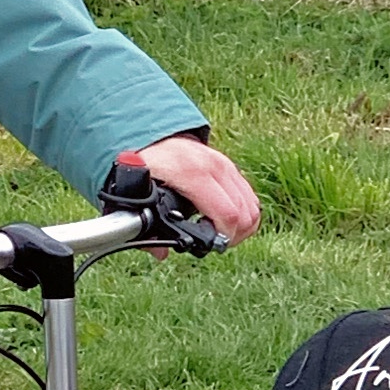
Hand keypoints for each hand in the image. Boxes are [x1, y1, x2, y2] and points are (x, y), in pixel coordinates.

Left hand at [127, 134, 257, 237]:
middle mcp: (214, 166)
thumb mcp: (137, 192)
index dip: (223, 237)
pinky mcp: (230, 167)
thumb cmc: (146, 165)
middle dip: (232, 236)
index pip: (227, 213)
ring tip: (220, 234)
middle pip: (244, 214)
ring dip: (242, 228)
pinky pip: (250, 198)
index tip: (208, 245)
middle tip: (214, 243)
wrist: (154, 136)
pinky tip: (226, 221)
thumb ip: (145, 225)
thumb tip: (160, 252)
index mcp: (192, 173)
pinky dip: (244, 215)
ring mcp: (225, 165)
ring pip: (252, 207)